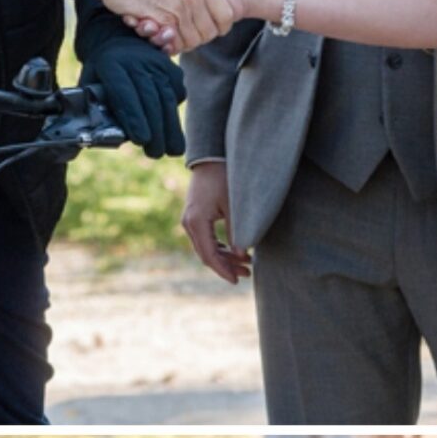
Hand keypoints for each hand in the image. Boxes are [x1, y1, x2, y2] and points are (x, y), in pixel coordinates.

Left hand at [78, 36, 185, 157]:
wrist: (120, 40)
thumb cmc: (101, 72)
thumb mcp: (88, 83)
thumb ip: (90, 108)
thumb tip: (91, 139)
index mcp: (110, 65)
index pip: (123, 93)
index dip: (133, 117)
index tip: (140, 140)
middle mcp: (136, 61)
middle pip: (149, 98)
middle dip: (155, 129)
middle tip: (156, 154)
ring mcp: (157, 62)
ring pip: (166, 97)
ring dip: (170, 126)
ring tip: (171, 151)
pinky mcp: (171, 67)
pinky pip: (177, 92)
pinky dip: (175, 112)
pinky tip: (172, 129)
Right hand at [181, 162, 249, 282]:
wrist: (211, 157)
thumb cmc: (224, 178)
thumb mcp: (234, 206)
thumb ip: (237, 231)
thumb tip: (242, 255)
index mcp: (197, 222)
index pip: (209, 255)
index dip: (223, 270)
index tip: (237, 280)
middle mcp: (189, 223)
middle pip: (206, 254)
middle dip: (226, 266)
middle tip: (247, 273)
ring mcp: (190, 220)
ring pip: (206, 247)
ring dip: (225, 257)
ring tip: (247, 263)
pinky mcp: (195, 216)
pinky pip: (206, 238)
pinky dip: (220, 247)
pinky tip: (236, 251)